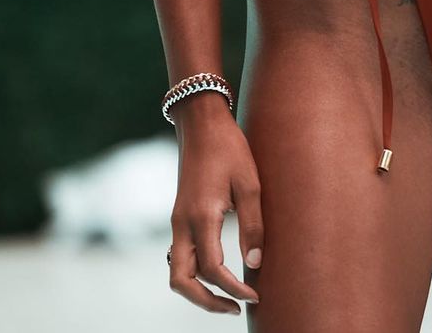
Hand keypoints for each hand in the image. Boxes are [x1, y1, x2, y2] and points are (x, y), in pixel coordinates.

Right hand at [169, 100, 262, 314]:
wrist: (201, 122)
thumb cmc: (230, 147)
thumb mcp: (250, 182)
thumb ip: (253, 224)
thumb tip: (255, 264)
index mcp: (201, 216)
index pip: (213, 269)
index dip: (234, 289)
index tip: (255, 295)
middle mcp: (182, 223)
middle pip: (181, 282)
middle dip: (206, 302)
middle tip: (235, 308)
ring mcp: (177, 220)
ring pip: (175, 272)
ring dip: (197, 291)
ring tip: (226, 297)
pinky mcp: (178, 216)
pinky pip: (179, 256)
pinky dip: (194, 274)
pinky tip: (217, 272)